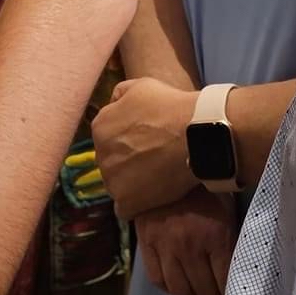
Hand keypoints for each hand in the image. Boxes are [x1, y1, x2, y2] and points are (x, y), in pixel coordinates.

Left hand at [92, 76, 195, 219]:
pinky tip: (154, 197)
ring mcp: (111, 180)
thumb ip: (120, 94)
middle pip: (111, 162)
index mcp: (100, 127)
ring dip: (132, 184)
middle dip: (128, 162)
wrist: (195, 135)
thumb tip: (113, 105)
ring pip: (117, 185)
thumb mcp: (141, 85)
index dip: (128, 141)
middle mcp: (100, 154)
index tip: (147, 142)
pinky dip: (138, 205)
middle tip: (154, 160)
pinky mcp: (126, 202)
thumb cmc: (171, 106)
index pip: (107, 138)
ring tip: (158, 178)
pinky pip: (125, 209)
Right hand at [135, 190, 235, 294]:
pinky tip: (178, 284)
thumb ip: (232, 238)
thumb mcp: (228, 208)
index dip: (232, 294)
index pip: (226, 281)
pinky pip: (157, 279)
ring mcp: (166, 247)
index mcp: (216, 236)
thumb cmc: (206, 186)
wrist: (167, 163)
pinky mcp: (146, 244)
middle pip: (204, 291)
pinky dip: (169, 288)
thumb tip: (241, 266)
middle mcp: (190, 246)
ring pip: (180, 291)